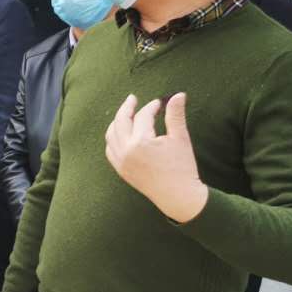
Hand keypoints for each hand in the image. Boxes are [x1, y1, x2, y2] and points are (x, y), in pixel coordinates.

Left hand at [104, 93, 208, 223]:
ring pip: (111, 135)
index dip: (152, 106)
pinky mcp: (121, 170)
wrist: (178, 196)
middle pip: (120, 121)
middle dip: (127, 108)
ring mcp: (121, 162)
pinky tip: (121, 133)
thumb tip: (179, 94)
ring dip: (117, 122)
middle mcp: (126, 151)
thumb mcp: (180, 138)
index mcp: (141, 142)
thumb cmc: (182, 167)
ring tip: (126, 114)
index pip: (143, 116)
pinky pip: (110, 150)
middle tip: (132, 99)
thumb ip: (176, 115)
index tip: (160, 103)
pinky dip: (113, 138)